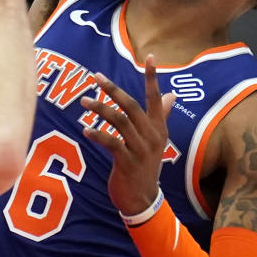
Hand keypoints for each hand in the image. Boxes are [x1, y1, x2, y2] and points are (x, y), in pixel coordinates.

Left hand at [82, 56, 174, 216]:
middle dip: (113, 90)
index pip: (155, 98)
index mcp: (159, 128)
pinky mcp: (128, 163)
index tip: (149, 56)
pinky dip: (98, 135)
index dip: (153, 77)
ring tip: (84, 102)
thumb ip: (162, 116)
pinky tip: (86, 130)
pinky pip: (112, 143)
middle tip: (96, 77)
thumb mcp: (156, 141)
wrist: (143, 199)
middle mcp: (152, 136)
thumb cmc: (146, 166)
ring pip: (119, 122)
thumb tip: (172, 94)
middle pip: (132, 106)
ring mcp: (140, 150)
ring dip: (100, 109)